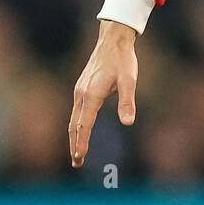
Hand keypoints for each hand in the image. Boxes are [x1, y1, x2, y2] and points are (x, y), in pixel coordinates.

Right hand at [69, 20, 138, 167]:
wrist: (113, 40)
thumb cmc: (123, 60)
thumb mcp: (129, 80)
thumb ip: (127, 102)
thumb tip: (128, 123)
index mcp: (91, 95)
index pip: (84, 124)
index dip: (81, 142)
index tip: (79, 157)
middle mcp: (81, 94)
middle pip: (74, 125)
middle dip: (74, 145)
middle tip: (76, 163)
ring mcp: (79, 90)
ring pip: (73, 119)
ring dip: (74, 136)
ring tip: (77, 153)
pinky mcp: (82, 88)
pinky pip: (76, 112)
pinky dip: (76, 125)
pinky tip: (80, 131)